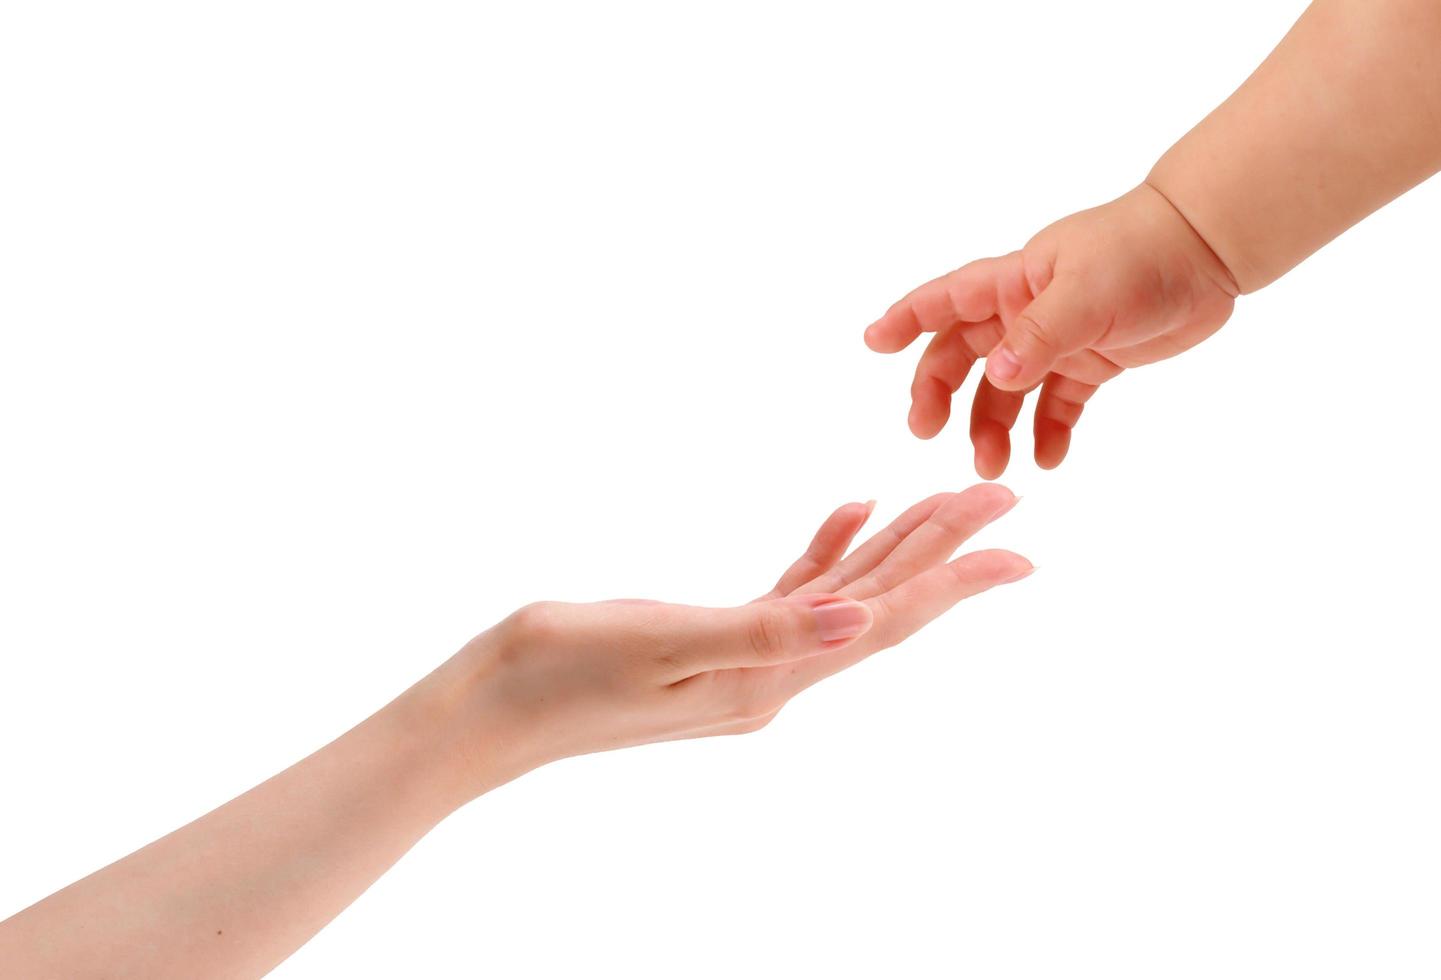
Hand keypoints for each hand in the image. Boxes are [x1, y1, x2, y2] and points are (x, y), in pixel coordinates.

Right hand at [422, 484, 1030, 797]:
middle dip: (943, 550)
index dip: (954, 580)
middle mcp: (769, 674)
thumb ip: (762, 630)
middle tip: (1003, 496)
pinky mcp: (710, 640)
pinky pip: (791, 589)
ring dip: (895, 546)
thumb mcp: (661, 643)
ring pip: (841, 592)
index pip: (881, 620)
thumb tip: (855, 620)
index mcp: (766, 678)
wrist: (487, 712)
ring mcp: (742, 660)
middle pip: (877, 603)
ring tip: (946, 499)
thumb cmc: (557, 674)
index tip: (1020, 546)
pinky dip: (826, 549)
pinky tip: (848, 514)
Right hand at [864, 183, 1238, 476]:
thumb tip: (994, 377)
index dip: (906, 320)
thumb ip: (1039, 337)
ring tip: (992, 468)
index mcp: (1012, 282)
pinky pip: (1057, 405)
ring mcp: (1056, 339)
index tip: (872, 344)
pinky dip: (1049, 432)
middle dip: (940, 394)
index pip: (944, 301)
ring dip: (993, 428)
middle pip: (963, 356)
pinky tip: (1049, 459)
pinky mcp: (1091, 363)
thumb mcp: (1085, 294)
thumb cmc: (1141, 254)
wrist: (1208, 251)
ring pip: (1006, 391)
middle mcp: (1024, 311)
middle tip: (926, 432)